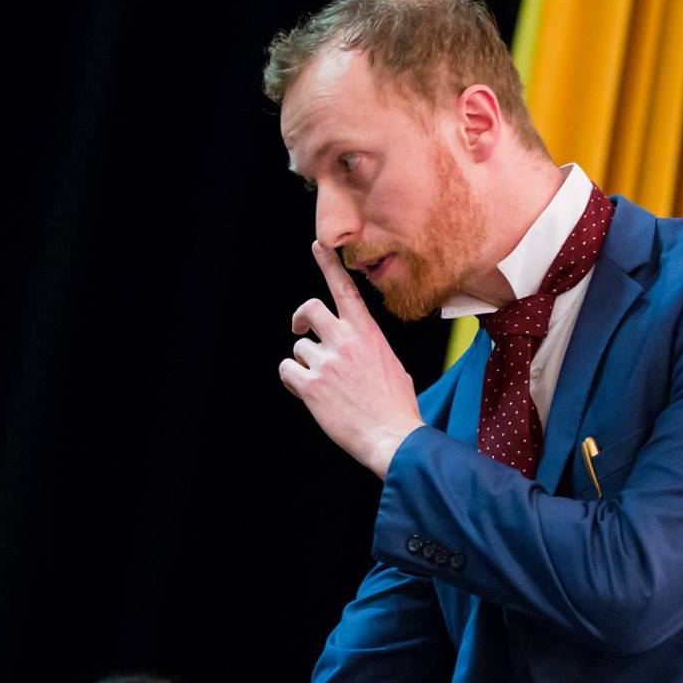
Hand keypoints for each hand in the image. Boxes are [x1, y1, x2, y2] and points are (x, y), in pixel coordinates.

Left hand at [280, 240, 423, 476]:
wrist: (392, 437)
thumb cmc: (395, 406)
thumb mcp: (390, 364)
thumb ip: (367, 348)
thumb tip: (352, 349)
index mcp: (367, 333)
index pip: (345, 289)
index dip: (329, 265)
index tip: (317, 245)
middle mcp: (345, 341)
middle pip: (310, 308)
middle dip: (301, 318)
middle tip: (300, 330)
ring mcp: (327, 362)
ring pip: (299, 349)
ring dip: (305, 364)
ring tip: (324, 386)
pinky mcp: (311, 385)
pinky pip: (287, 371)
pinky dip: (292, 381)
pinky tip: (308, 394)